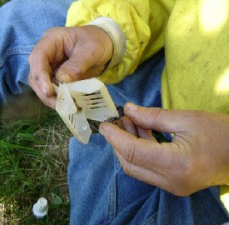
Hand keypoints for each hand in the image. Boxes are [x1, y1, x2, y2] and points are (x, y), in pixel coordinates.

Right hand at [28, 26, 112, 107]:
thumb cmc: (97, 42)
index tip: (48, 91)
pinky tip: (67, 105)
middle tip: (58, 104)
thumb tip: (62, 81)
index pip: (37, 57)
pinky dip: (58, 99)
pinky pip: (52, 90)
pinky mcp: (56, 79)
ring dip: (50, 98)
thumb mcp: (90, 51)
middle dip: (44, 90)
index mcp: (51, 40)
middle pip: (35, 74)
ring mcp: (50, 67)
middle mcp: (47, 55)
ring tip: (64, 106)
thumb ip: (76, 65)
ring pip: (41, 85)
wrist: (105, 46)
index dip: (40, 75)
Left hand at [99, 103, 228, 195]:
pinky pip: (147, 169)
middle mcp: (170, 181)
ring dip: (128, 145)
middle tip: (116, 120)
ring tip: (128, 122)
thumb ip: (152, 116)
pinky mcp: (173, 184)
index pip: (132, 152)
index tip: (104, 124)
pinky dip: (140, 151)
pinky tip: (140, 132)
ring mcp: (172, 186)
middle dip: (118, 142)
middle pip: (130, 163)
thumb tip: (128, 109)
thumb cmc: (221, 133)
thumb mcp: (186, 119)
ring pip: (137, 168)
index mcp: (174, 164)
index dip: (115, 137)